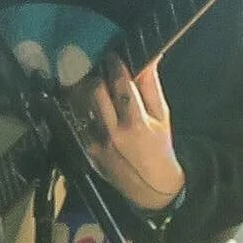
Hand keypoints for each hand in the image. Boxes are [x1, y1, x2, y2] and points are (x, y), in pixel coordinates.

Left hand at [85, 52, 184, 211]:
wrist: (151, 187)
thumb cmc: (160, 147)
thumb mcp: (161, 116)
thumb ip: (151, 87)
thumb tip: (148, 58)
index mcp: (135, 122)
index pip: (120, 84)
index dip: (114, 65)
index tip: (112, 55)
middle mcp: (112, 132)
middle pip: (95, 92)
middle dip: (97, 76)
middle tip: (100, 69)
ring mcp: (97, 143)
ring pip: (82, 106)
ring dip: (86, 92)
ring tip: (92, 84)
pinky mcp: (87, 152)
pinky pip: (81, 123)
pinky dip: (84, 112)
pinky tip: (90, 107)